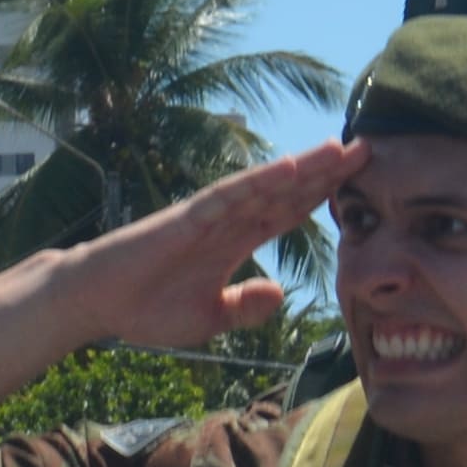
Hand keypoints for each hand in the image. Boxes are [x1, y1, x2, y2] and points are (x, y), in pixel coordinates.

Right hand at [48, 141, 362, 356]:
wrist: (97, 303)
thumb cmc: (147, 308)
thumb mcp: (210, 317)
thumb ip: (246, 306)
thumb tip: (281, 294)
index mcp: (235, 242)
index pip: (288, 212)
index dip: (323, 196)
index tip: (360, 181)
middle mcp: (228, 221)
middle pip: (287, 191)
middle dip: (327, 172)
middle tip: (369, 149)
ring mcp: (209, 216)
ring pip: (266, 186)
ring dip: (304, 168)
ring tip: (341, 149)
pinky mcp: (187, 219)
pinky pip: (230, 196)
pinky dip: (260, 181)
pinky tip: (290, 168)